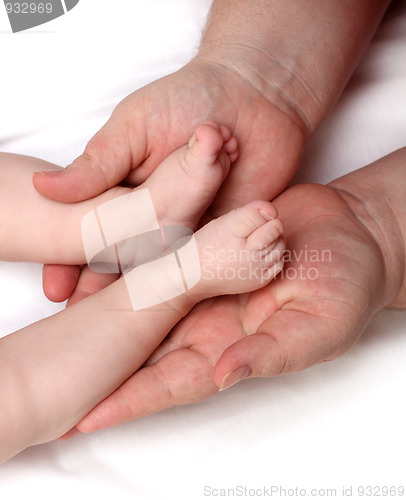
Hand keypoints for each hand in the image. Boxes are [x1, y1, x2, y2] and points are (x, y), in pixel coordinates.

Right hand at [35, 59, 304, 301]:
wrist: (254, 95)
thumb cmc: (190, 97)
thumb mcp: (135, 126)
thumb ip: (99, 163)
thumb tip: (44, 188)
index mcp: (127, 191)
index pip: (92, 234)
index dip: (71, 262)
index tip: (57, 292)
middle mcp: (156, 215)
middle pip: (125, 260)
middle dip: (103, 290)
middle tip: (83, 324)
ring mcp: (191, 225)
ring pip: (164, 268)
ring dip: (145, 296)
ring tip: (124, 329)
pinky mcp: (226, 228)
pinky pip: (209, 259)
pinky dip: (195, 282)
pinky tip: (177, 311)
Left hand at [65, 181, 392, 433]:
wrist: (350, 230)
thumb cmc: (348, 283)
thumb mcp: (320, 324)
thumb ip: (275, 353)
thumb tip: (228, 377)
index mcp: (235, 348)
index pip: (175, 382)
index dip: (134, 400)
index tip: (89, 416)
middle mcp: (210, 321)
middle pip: (148, 351)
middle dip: (106, 366)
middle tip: (58, 377)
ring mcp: (203, 286)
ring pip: (147, 307)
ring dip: (109, 317)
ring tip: (63, 324)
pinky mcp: (201, 253)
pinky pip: (161, 264)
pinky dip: (132, 270)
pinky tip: (99, 270)